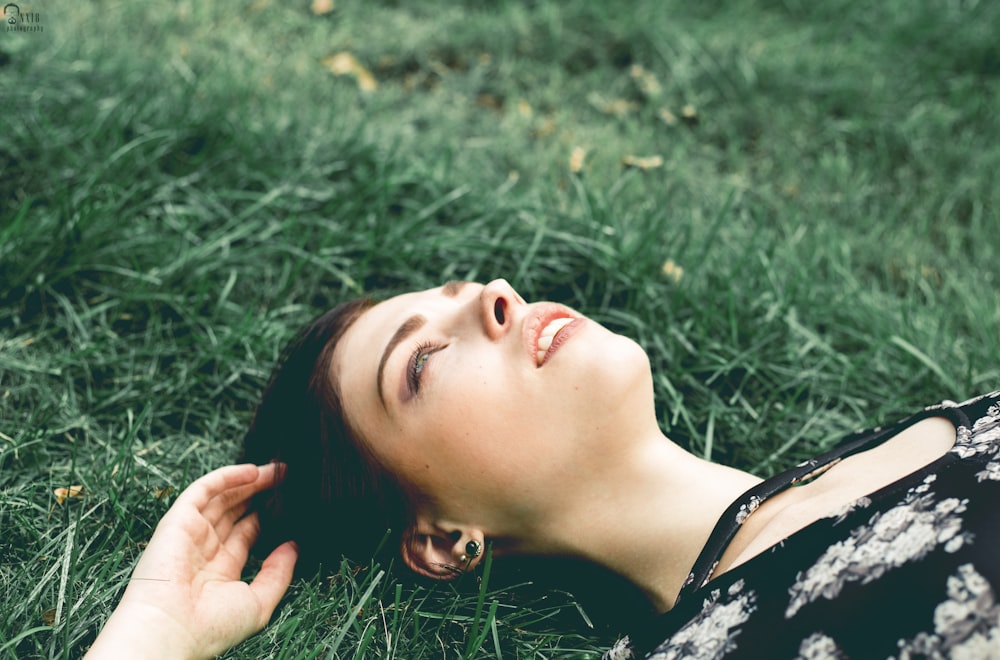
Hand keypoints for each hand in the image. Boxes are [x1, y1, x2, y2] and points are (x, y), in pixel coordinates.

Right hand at [86, 463, 297, 658]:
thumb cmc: (212, 626)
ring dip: (249, 481)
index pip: (246, 534)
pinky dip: (226, 477)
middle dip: (260, 493)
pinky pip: (203, 490)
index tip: (290, 502)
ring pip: (223, 497)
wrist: (170, 630)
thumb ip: (278, 574)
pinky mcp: (178, 520)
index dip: (266, 515)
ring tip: (278, 469)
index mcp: (221, 570)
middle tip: (287, 478)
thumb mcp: (258, 603)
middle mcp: (205, 549)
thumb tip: (293, 546)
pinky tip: (253, 471)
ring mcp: (191, 533)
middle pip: (235, 511)